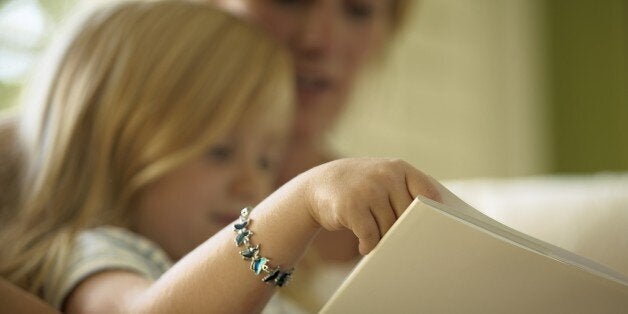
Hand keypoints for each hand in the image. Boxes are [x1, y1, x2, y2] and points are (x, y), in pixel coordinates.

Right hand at [294, 158, 440, 254]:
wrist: (317, 185)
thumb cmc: (360, 187)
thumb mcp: (383, 178)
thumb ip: (406, 191)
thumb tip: (432, 224)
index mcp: (398, 167)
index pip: (427, 192)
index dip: (433, 213)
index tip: (433, 227)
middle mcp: (384, 175)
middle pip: (408, 216)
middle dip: (401, 231)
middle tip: (394, 237)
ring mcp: (368, 190)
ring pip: (389, 228)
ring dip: (383, 239)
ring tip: (374, 236)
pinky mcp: (351, 206)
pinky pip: (370, 236)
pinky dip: (368, 245)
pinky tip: (363, 244)